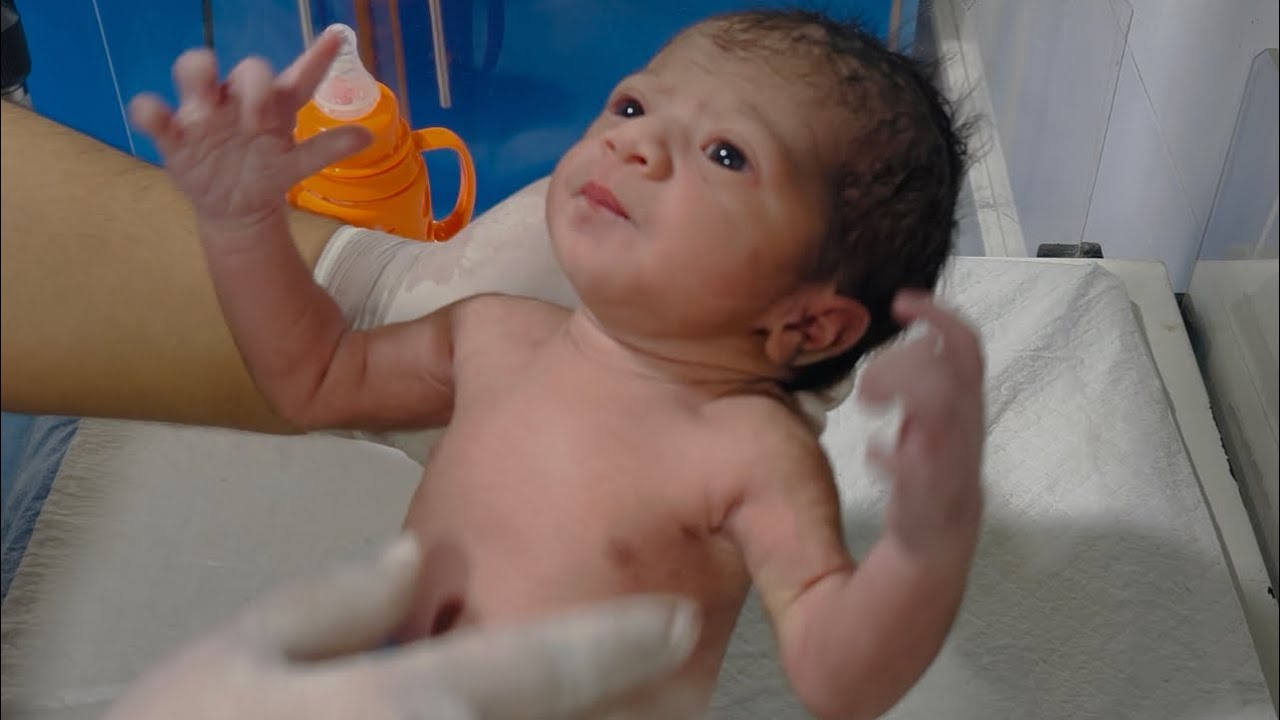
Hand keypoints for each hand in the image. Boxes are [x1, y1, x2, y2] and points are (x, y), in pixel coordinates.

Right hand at [105, 534, 699, 719]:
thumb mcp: (245, 647)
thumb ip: (340, 597)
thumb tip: (410, 560)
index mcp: (401, 701)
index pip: (546, 663)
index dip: (623, 642)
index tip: (677, 623)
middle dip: (616, 702)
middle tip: (654, 674)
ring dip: (586, 718)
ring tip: (612, 696)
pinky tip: (544, 711)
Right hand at [128, 30, 369, 236]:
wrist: (237, 207)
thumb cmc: (266, 172)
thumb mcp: (297, 164)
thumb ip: (326, 149)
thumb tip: (366, 137)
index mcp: (275, 103)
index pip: (298, 76)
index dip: (316, 57)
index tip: (338, 38)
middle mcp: (239, 99)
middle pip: (245, 68)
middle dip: (255, 83)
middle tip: (259, 118)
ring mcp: (203, 113)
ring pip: (192, 71)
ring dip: (199, 76)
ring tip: (207, 109)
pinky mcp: (174, 134)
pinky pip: (152, 111)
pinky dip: (149, 110)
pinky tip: (157, 117)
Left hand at [857, 291, 984, 557]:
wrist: (939, 534)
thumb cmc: (932, 465)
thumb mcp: (934, 413)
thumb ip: (927, 379)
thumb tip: (911, 342)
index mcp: (965, 401)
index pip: (967, 346)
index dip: (939, 316)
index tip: (903, 301)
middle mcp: (963, 423)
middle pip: (947, 367)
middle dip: (901, 360)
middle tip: (867, 383)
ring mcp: (948, 453)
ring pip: (937, 402)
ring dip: (897, 389)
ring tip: (868, 404)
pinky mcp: (928, 486)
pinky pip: (912, 461)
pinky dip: (885, 453)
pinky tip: (874, 455)